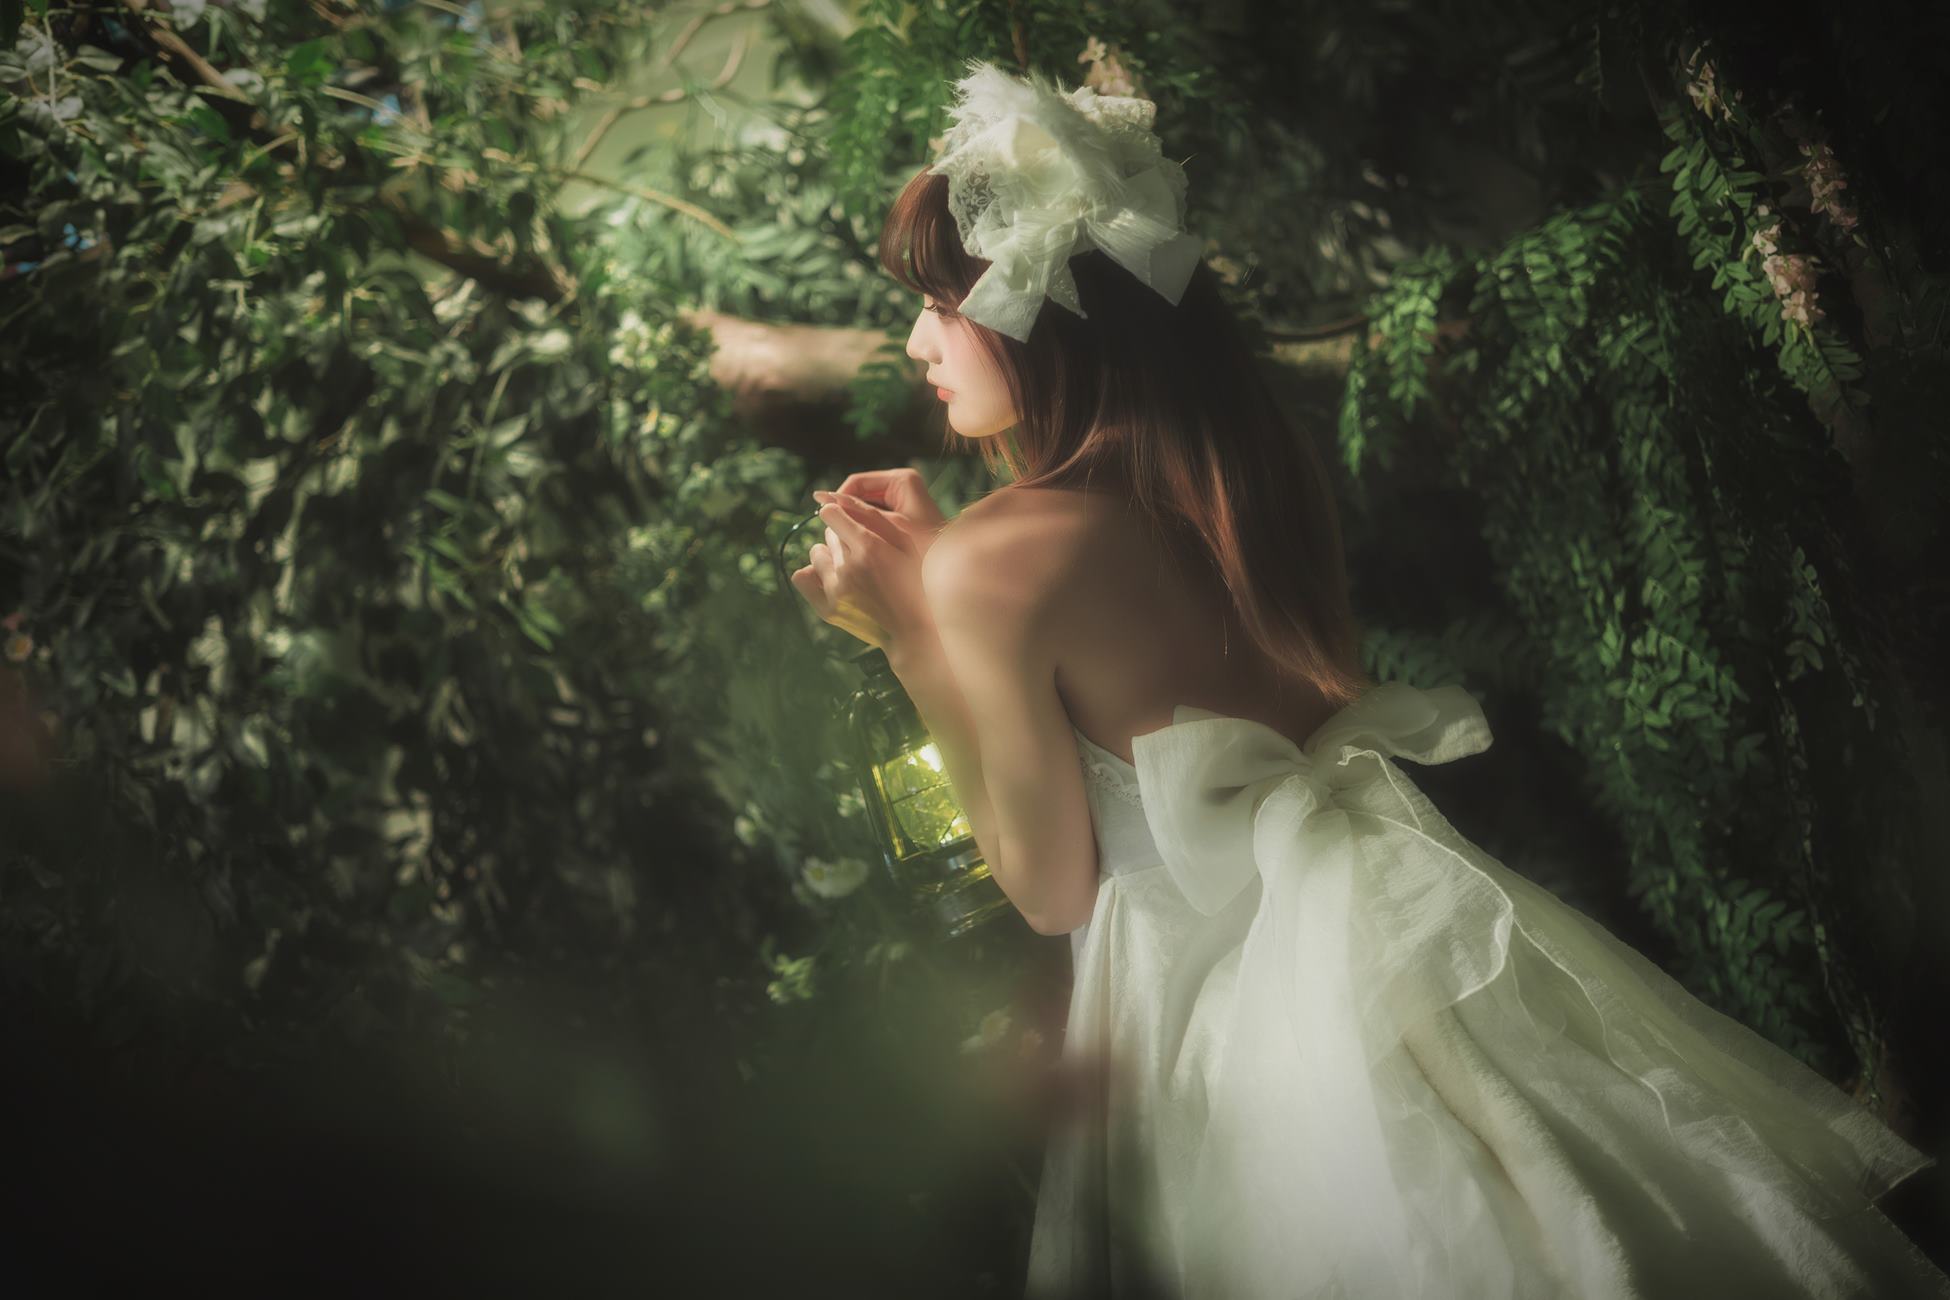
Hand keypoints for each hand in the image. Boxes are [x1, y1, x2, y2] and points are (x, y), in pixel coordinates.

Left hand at [790, 491, 933, 655]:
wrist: (914, 629)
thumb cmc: (916, 581)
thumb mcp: (906, 545)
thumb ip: (875, 520)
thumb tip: (834, 503)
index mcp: (869, 548)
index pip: (831, 513)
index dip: (840, 515)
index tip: (848, 522)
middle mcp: (848, 567)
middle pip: (828, 534)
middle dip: (842, 537)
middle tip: (862, 552)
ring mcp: (835, 590)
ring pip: (816, 553)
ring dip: (830, 555)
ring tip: (850, 567)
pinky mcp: (827, 609)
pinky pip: (801, 577)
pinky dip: (812, 574)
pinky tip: (831, 578)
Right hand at [823, 467, 948, 557]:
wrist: (952, 567)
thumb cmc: (925, 547)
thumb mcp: (887, 527)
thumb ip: (857, 512)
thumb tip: (823, 499)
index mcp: (902, 479)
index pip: (857, 482)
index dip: (838, 500)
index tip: (825, 520)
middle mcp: (903, 485)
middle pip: (861, 494)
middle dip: (847, 513)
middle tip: (833, 535)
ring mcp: (902, 500)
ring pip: (866, 508)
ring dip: (854, 523)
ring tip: (844, 543)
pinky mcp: (902, 515)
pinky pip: (875, 519)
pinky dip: (865, 530)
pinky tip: (858, 546)